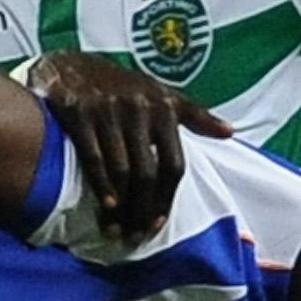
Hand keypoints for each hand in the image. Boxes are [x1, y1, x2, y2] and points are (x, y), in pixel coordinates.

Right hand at [28, 51, 232, 237]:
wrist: (70, 65)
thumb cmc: (122, 86)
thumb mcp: (160, 93)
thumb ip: (194, 114)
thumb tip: (230, 132)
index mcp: (162, 107)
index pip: (173, 163)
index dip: (167, 197)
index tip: (158, 224)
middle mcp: (138, 108)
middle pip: (146, 173)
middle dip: (142, 209)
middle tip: (136, 235)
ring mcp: (108, 110)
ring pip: (120, 170)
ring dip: (120, 206)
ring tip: (117, 230)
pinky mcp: (79, 112)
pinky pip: (93, 158)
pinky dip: (100, 185)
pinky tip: (105, 206)